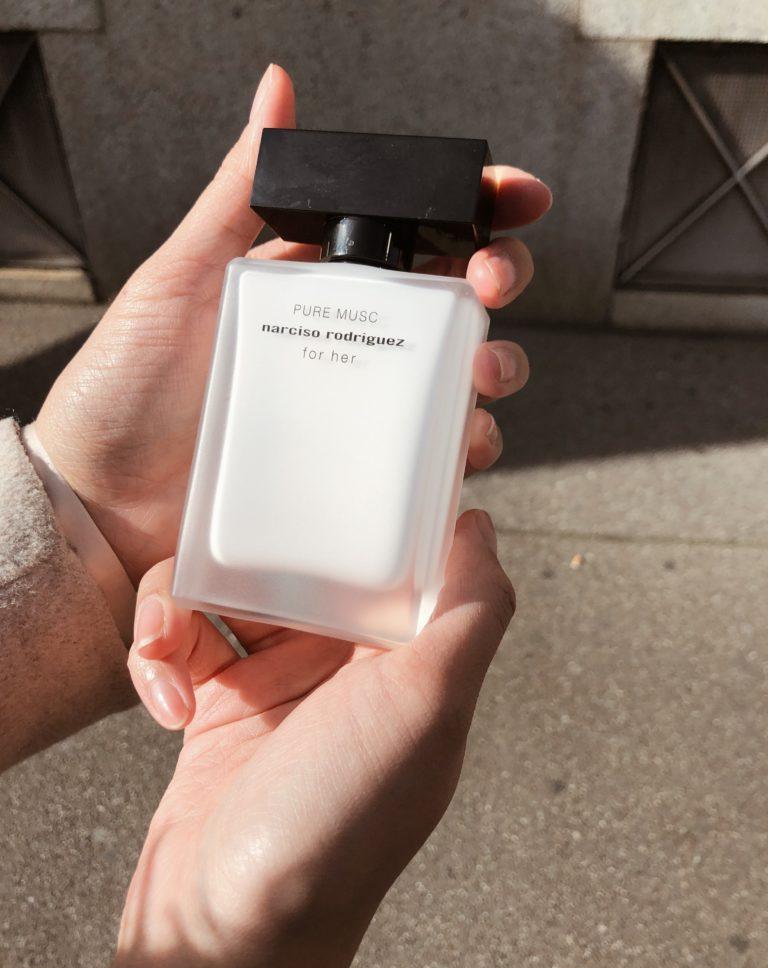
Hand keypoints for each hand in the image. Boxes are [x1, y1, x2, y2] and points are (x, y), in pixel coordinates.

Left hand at [36, 64, 549, 585]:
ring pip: (459, 379)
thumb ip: (239, 193)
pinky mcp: (359, 474)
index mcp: (316, 282)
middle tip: (491, 282)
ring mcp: (359, 409)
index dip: (475, 208)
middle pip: (454, 300)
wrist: (106, 499)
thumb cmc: (128, 386)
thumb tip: (278, 90)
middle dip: (500, 278)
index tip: (514, 196)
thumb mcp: (181, 278)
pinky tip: (459, 445)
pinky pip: (432, 462)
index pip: (411, 233)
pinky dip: (463, 452)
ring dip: (496, 366)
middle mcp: (349, 341)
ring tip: (479, 372)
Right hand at [92, 511, 512, 967]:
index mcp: (410, 655)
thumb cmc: (338, 821)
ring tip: (168, 640)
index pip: (402, 554)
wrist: (229, 922)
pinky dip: (162, 652)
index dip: (375, 506)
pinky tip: (166, 696)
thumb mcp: (430, 707)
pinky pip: (186, 635)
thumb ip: (473, 611)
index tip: (341, 463)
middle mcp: (350, 663)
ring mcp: (283, 680)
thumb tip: (481, 525)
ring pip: (234, 587)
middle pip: (307, 557)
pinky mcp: (220, 698)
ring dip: (185, 600)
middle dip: (260, 542)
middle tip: (225, 539)